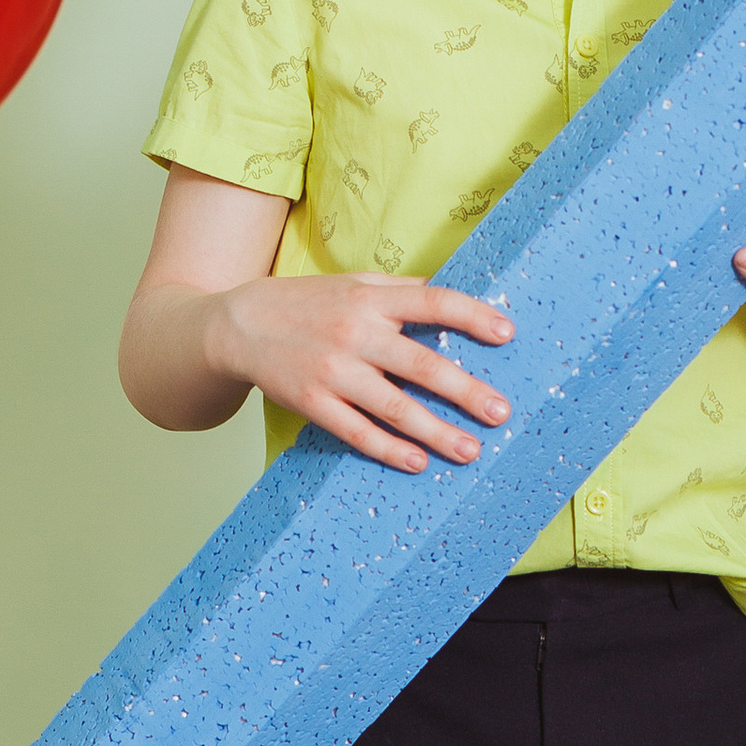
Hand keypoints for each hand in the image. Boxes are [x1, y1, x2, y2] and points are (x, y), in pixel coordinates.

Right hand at [205, 271, 512, 473]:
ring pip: (393, 407)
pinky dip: (389, 449)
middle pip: (420, 364)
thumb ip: (403, 290)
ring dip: (435, 432)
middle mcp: (354, 334)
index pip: (431, 302)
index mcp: (371, 299)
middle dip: (464, 391)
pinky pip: (357, 432)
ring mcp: (332, 372)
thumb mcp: (355, 283)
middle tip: (500, 412)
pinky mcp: (312, 402)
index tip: (507, 334)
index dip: (471, 316)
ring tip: (469, 450)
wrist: (238, 324)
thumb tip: (455, 292)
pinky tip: (417, 461)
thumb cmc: (308, 303)